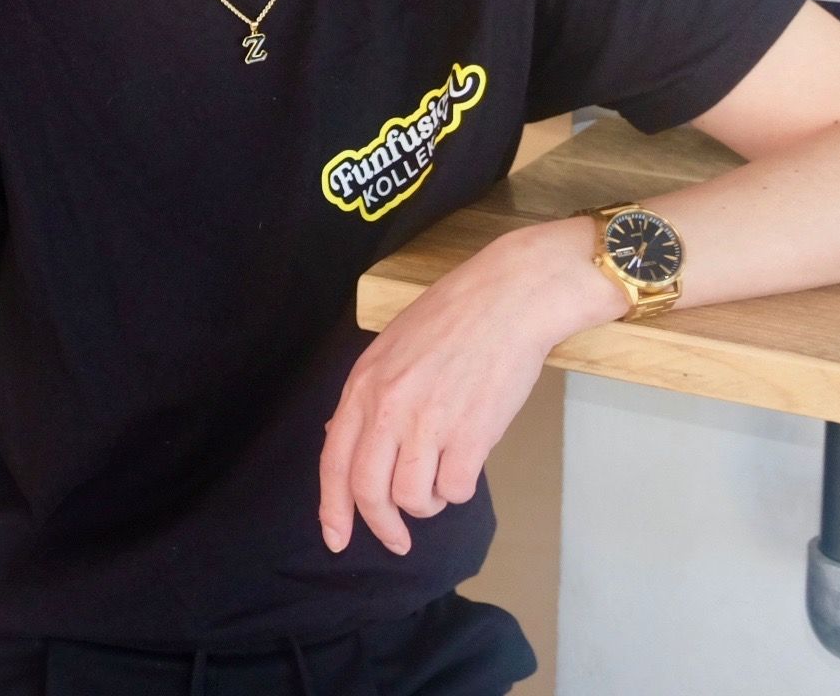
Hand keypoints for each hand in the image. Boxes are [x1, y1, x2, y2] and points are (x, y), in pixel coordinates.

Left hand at [316, 220, 617, 556]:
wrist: (507, 300)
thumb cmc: (451, 319)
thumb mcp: (389, 350)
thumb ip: (366, 398)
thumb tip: (338, 435)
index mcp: (363, 387)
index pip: (334, 463)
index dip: (332, 510)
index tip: (337, 540)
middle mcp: (389, 409)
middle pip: (369, 492)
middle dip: (382, 526)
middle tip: (397, 539)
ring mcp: (430, 423)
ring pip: (413, 498)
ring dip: (427, 503)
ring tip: (441, 480)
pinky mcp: (472, 435)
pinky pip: (455, 489)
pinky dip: (459, 488)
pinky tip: (466, 463)